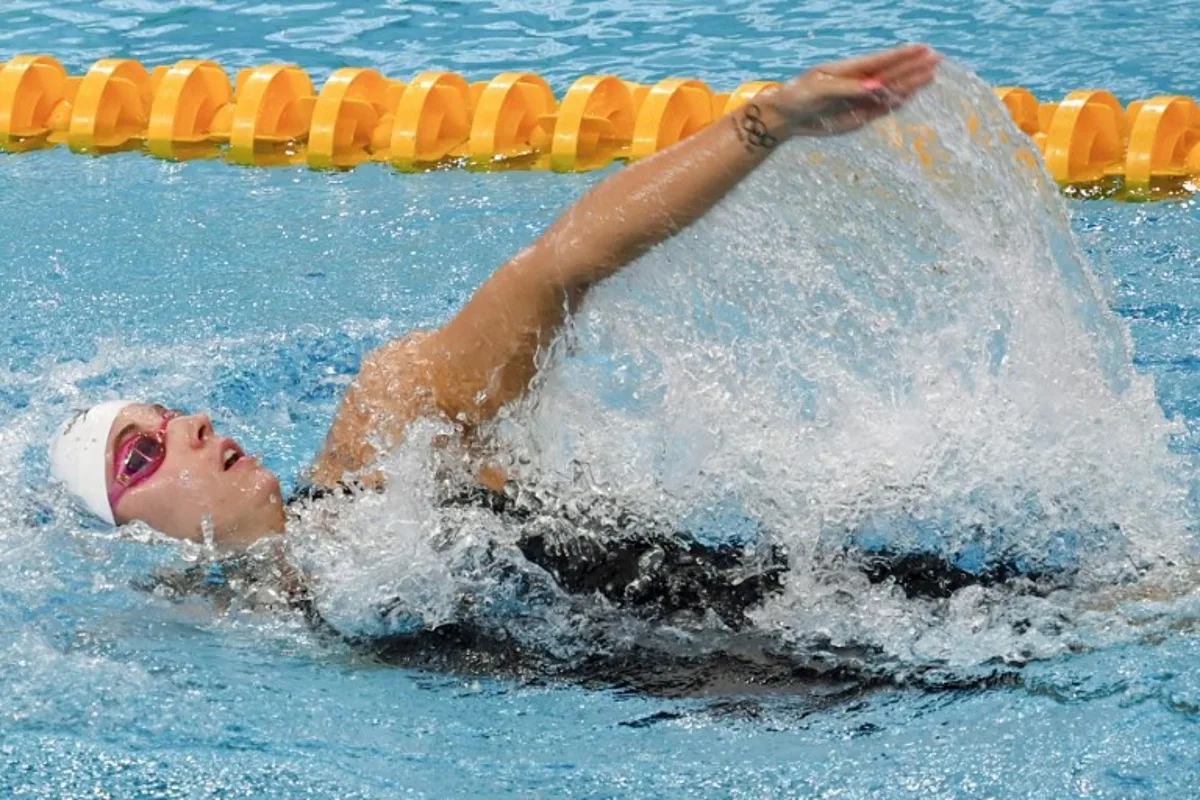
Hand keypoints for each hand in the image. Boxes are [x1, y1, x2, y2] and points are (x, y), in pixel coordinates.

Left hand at [765, 44, 942, 137]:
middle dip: (913, 68)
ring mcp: (860, 99)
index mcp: (850, 69)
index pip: (882, 61)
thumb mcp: (819, 90)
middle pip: (891, 74)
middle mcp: (858, 82)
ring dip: (910, 84)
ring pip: (890, 91)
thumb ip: (848, 88)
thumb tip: (877, 87)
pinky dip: (896, 104)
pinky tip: (911, 96)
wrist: (787, 116)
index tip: (922, 48)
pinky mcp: (858, 116)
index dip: (902, 55)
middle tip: (936, 60)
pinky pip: (881, 109)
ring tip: (931, 76)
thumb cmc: (799, 95)